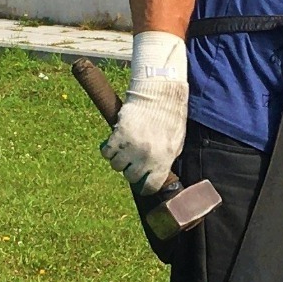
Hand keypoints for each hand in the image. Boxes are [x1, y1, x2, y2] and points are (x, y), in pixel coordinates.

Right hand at [101, 31, 189, 195]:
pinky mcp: (118, 135)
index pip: (151, 186)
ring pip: (116, 165)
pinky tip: (114, 143)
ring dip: (118, 160)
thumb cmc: (170, 118)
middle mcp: (147, 156)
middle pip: (130, 177)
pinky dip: (108, 150)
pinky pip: (106, 152)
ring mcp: (131, 146)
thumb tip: (155, 173)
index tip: (142, 183)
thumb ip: (166, 160)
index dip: (145, 186)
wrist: (159, 95)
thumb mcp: (176, 143)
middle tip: (132, 162)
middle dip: (130, 171)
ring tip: (124, 150)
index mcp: (164, 159)